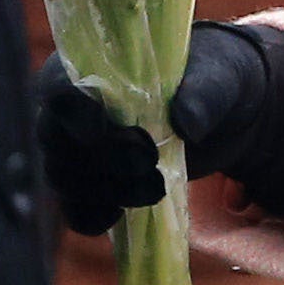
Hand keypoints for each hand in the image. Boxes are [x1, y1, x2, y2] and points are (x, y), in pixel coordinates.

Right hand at [34, 20, 283, 233]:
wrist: (228, 116)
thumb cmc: (214, 79)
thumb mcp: (218, 77)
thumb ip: (201, 94)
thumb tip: (183, 123)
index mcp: (92, 67)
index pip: (58, 89)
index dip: (72, 112)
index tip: (100, 129)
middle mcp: (75, 109)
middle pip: (55, 140)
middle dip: (101, 157)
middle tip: (148, 160)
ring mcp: (82, 150)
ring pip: (64, 178)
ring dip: (107, 190)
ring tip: (156, 188)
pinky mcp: (97, 184)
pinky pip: (76, 209)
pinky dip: (92, 217)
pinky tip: (120, 216)